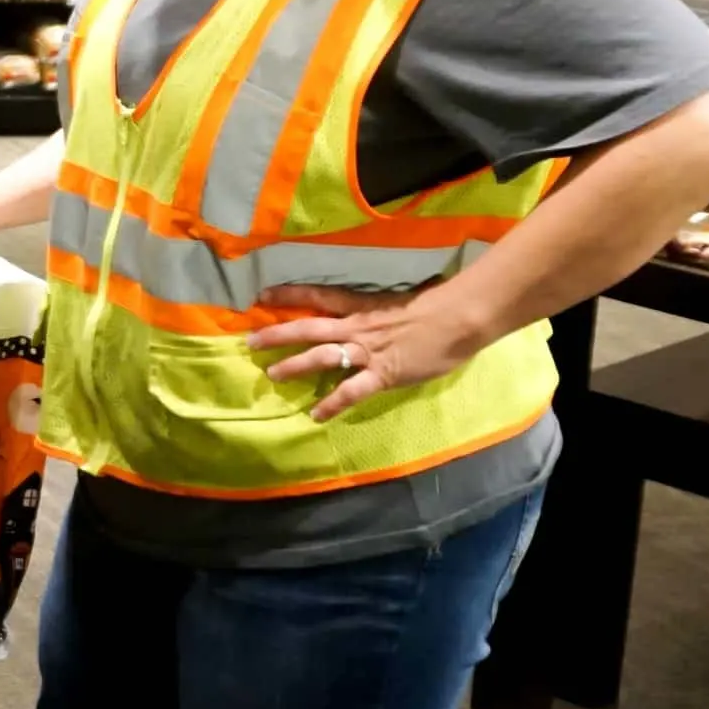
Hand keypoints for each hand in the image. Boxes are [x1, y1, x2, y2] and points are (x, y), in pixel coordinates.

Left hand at [251, 284, 481, 420]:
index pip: (319, 296)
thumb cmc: (435, 308)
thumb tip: (370, 319)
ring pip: (322, 356)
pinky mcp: (382, 374)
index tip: (263, 294)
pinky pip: (351, 391)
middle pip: (309, 328)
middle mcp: (357, 327)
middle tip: (251, 342)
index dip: (290, 295)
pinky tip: (316, 415)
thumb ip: (379, 312)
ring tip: (273, 375)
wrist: (458, 317)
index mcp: (362, 306)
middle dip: (278, 334)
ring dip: (296, 365)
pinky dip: (332, 403)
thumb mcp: (399, 303)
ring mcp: (368, 351)